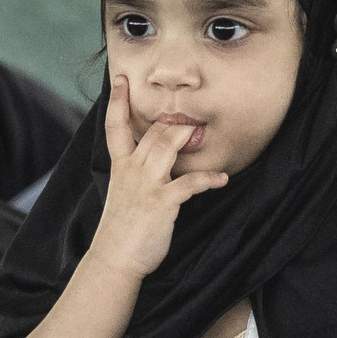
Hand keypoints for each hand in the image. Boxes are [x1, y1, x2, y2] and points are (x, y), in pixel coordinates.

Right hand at [86, 94, 228, 280]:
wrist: (115, 258)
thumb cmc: (121, 229)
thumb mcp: (123, 194)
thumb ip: (135, 175)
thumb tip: (154, 163)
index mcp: (120, 167)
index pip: (116, 127)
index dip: (117, 101)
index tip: (120, 79)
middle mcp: (132, 170)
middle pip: (153, 132)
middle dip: (172, 121)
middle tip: (189, 118)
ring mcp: (146, 184)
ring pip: (167, 145)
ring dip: (186, 137)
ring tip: (201, 133)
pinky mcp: (162, 202)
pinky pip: (190, 183)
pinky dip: (209, 180)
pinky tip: (221, 180)